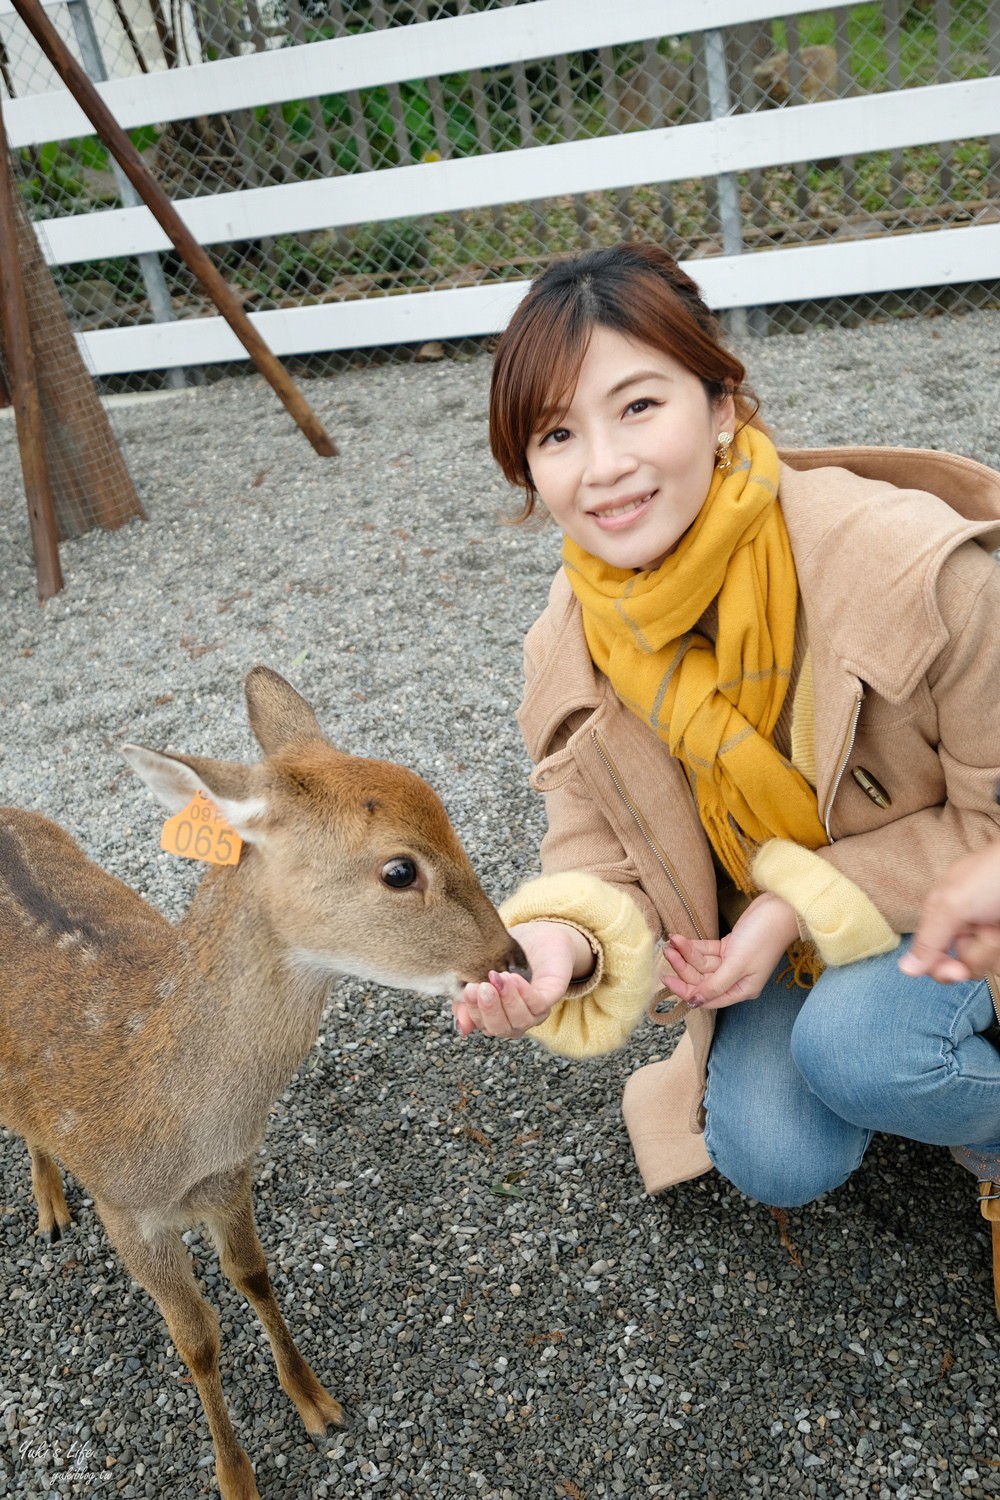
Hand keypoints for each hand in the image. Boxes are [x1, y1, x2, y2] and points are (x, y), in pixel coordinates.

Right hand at [452, 920, 590, 1039]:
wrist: (536, 936)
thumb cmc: (505, 956)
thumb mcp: (479, 974)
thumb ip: (467, 1000)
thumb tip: (462, 1027)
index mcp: (497, 1016)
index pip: (482, 1024)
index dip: (473, 1010)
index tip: (469, 988)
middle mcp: (516, 1020)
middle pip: (501, 1028)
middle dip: (490, 1009)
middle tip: (484, 987)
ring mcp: (535, 1012)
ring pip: (521, 1020)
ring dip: (507, 999)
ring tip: (499, 976)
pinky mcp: (551, 997)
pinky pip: (538, 1005)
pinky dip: (524, 993)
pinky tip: (514, 978)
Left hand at [660, 892, 799, 1009]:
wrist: (778, 909)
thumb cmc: (763, 938)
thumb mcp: (737, 965)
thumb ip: (714, 985)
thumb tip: (694, 1002)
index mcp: (741, 990)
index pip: (707, 997)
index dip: (685, 990)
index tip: (666, 980)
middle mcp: (735, 979)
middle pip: (702, 979)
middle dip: (683, 967)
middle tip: (667, 952)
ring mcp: (732, 963)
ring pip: (702, 963)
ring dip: (686, 953)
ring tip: (671, 941)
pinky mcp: (729, 947)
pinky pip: (706, 951)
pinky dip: (694, 946)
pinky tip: (680, 939)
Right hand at [900, 839, 999, 982]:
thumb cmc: (995, 872)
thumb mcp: (953, 904)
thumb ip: (929, 939)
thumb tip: (906, 967)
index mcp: (943, 912)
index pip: (931, 954)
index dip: (940, 967)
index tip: (956, 972)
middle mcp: (966, 924)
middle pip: (963, 962)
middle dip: (979, 953)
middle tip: (990, 931)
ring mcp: (989, 930)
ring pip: (988, 962)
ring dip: (995, 950)